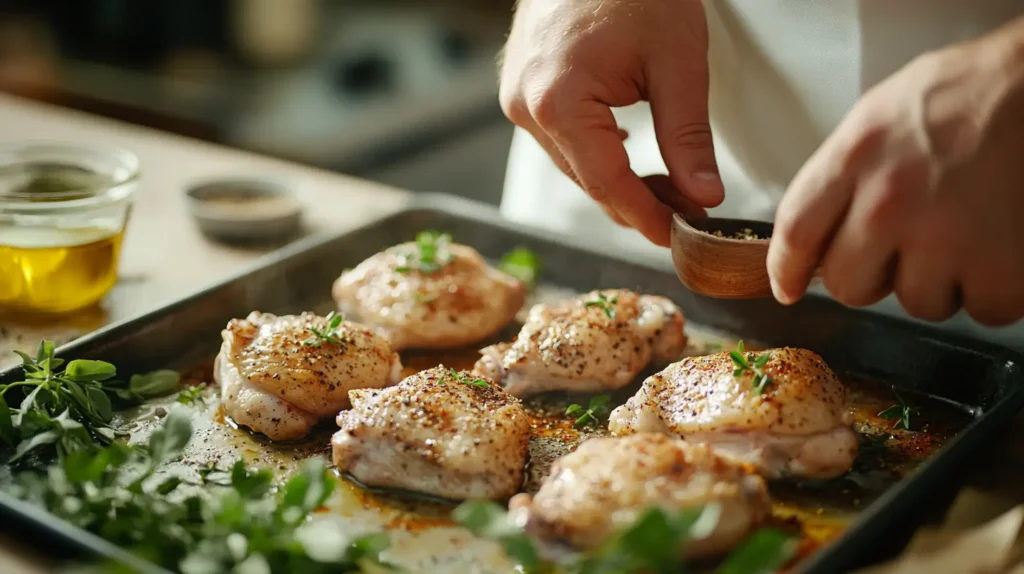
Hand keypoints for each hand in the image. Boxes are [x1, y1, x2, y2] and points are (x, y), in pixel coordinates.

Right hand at [499, 0, 724, 245]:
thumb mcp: (678, 62)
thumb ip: (688, 137)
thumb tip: (703, 196)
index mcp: (558, 101)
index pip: (607, 183)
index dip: (646, 217)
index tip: (677, 238)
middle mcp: (526, 107)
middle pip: (588, 180)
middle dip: (638, 203)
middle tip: (688, 213)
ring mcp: (518, 100)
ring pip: (574, 165)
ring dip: (618, 180)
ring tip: (669, 187)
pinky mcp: (521, 91)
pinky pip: (562, 141)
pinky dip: (598, 154)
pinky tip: (633, 157)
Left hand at [767, 18, 1023, 325]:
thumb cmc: (972, 92)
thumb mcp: (883, 113)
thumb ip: (844, 172)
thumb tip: (817, 230)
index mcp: (859, 155)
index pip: (796, 231)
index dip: (786, 269)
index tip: (788, 287)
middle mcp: (892, 201)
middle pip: (848, 285)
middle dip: (870, 277)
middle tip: (903, 248)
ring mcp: (946, 237)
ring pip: (918, 303)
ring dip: (940, 281)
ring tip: (966, 231)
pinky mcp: (1001, 267)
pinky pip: (982, 308)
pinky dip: (994, 288)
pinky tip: (1001, 247)